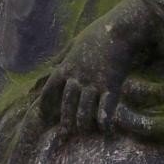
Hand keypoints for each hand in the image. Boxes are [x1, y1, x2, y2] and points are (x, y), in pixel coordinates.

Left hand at [39, 0, 158, 134]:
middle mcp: (77, 78)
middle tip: (64, 133)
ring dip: (82, 123)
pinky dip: (105, 121)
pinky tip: (105, 130)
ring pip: (84, 109)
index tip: (43, 115)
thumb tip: (50, 65)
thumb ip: (62, 56)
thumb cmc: (98, 33)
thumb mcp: (74, 43)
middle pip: (66, 104)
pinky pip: (105, 108)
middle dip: (65, 120)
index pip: (50, 89)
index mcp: (66, 66)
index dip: (45, 104)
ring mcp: (94, 83)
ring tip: (83, 131)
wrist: (120, 30)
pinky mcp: (111, 86)